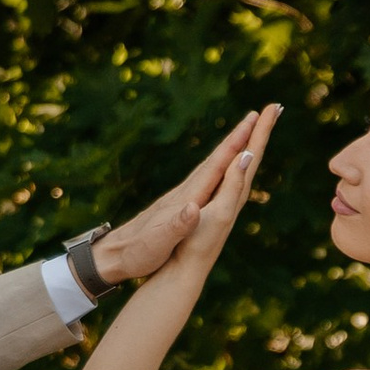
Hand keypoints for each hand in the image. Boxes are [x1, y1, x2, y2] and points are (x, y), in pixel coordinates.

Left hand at [93, 105, 281, 287]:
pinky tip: (219, 168)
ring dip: (229, 149)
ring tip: (244, 134)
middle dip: (237, 137)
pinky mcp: (177, 204)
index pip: (215, 167)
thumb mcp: (158, 243)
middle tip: (256, 115)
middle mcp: (184, 192)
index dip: (235, 145)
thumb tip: (194, 208)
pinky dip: (218, 167)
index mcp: (185, 199)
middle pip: (215, 159)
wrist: (113, 255)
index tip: (252, 122)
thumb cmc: (136, 252)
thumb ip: (177, 226)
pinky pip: (205, 179)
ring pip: (211, 167)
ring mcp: (180, 197)